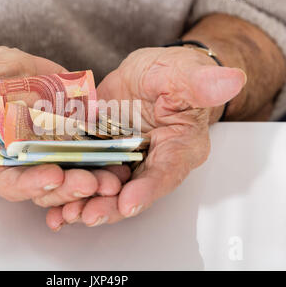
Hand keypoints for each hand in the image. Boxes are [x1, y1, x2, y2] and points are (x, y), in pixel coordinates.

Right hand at [0, 46, 125, 206]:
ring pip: (73, 173)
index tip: (54, 175)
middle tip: (97, 183)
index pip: (12, 182)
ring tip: (117, 176)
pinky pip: (89, 152)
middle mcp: (23, 166)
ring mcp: (48, 154)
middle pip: (49, 185)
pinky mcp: (69, 139)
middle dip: (73, 186)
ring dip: (96, 178)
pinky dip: (105, 156)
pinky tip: (123, 157)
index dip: (33, 183)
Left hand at [45, 47, 245, 228]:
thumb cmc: (173, 74)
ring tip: (65, 214)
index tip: (129, 201)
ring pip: (107, 189)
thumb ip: (202, 82)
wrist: (148, 76)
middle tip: (87, 213)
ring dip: (86, 203)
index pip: (168, 171)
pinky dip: (70, 189)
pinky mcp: (102, 154)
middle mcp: (153, 161)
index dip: (149, 189)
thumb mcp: (184, 72)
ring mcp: (125, 160)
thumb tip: (232, 79)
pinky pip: (87, 174)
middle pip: (133, 190)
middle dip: (110, 205)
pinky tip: (53, 204)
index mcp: (180, 145)